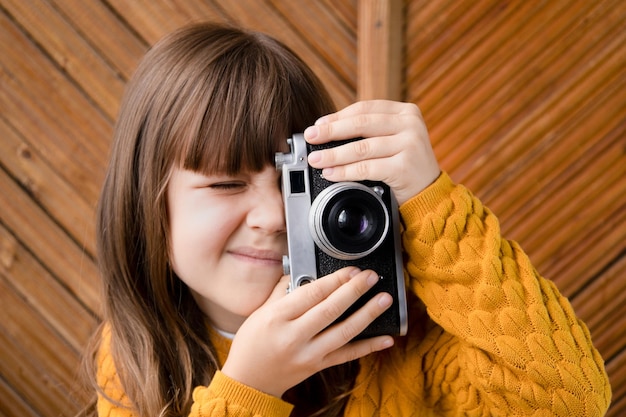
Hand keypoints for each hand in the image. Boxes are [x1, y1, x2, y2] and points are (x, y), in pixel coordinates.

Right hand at [220, 267, 393, 396]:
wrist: (248, 380)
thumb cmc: (251, 343)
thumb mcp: (260, 311)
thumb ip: (282, 290)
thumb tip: (302, 270)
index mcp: (278, 317)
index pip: (312, 293)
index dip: (335, 280)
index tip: (351, 270)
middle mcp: (294, 336)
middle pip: (330, 310)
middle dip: (354, 291)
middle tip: (371, 277)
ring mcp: (309, 354)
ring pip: (344, 332)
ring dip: (367, 314)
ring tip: (384, 299)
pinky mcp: (318, 366)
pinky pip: (348, 355)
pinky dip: (369, 346)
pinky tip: (387, 338)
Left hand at [304, 100, 440, 204]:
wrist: (430, 193)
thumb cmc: (405, 166)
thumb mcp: (393, 140)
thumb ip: (370, 131)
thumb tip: (327, 131)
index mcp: (406, 111)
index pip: (365, 109)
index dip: (338, 116)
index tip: (318, 124)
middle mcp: (410, 124)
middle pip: (362, 124)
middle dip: (331, 131)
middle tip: (311, 137)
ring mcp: (410, 144)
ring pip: (362, 147)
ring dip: (334, 154)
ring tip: (316, 159)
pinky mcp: (405, 166)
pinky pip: (367, 168)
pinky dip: (345, 171)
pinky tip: (332, 173)